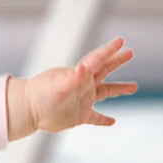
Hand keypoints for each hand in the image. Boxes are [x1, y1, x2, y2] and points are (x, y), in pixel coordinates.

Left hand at [7, 37, 136, 139]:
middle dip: (116, 61)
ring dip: (119, 89)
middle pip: (104, 70)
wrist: (28, 109)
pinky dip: (104, 119)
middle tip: (130, 52)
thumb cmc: (41, 94)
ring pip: (105, 92)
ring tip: (134, 86)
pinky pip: (95, 118)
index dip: (109, 50)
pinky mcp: (79, 116)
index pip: (98, 60)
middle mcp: (83, 86)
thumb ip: (73, 78)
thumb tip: (83, 68)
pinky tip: (113, 121)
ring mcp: (82, 100)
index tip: (120, 41)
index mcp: (79, 75)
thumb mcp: (58, 85)